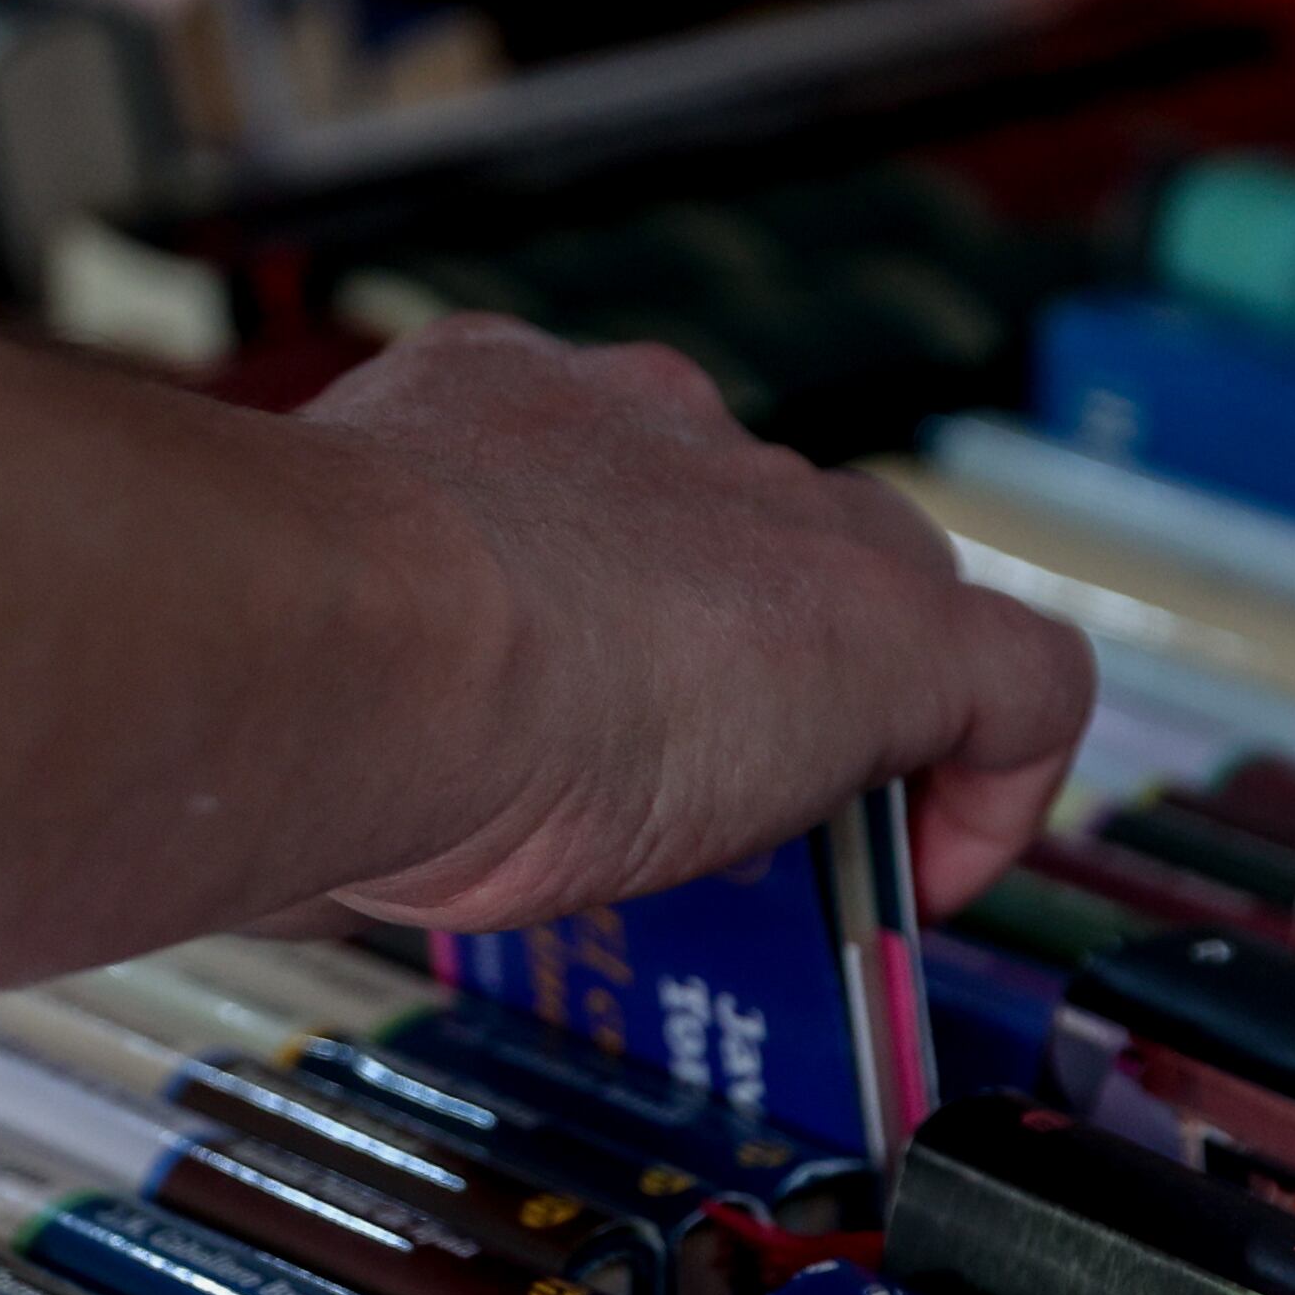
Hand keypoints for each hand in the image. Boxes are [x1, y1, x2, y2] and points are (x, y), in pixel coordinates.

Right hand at [289, 316, 1094, 929]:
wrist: (348, 636)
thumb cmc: (273, 668)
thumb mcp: (304, 671)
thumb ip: (345, 717)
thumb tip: (310, 853)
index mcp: (486, 416)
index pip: (594, 490)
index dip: (602, 609)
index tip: (574, 707)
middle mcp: (641, 430)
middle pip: (747, 533)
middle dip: (725, 658)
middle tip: (673, 796)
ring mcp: (776, 517)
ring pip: (878, 590)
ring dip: (845, 717)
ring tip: (799, 848)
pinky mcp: (892, 628)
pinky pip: (1020, 686)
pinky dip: (1000, 783)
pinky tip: (935, 878)